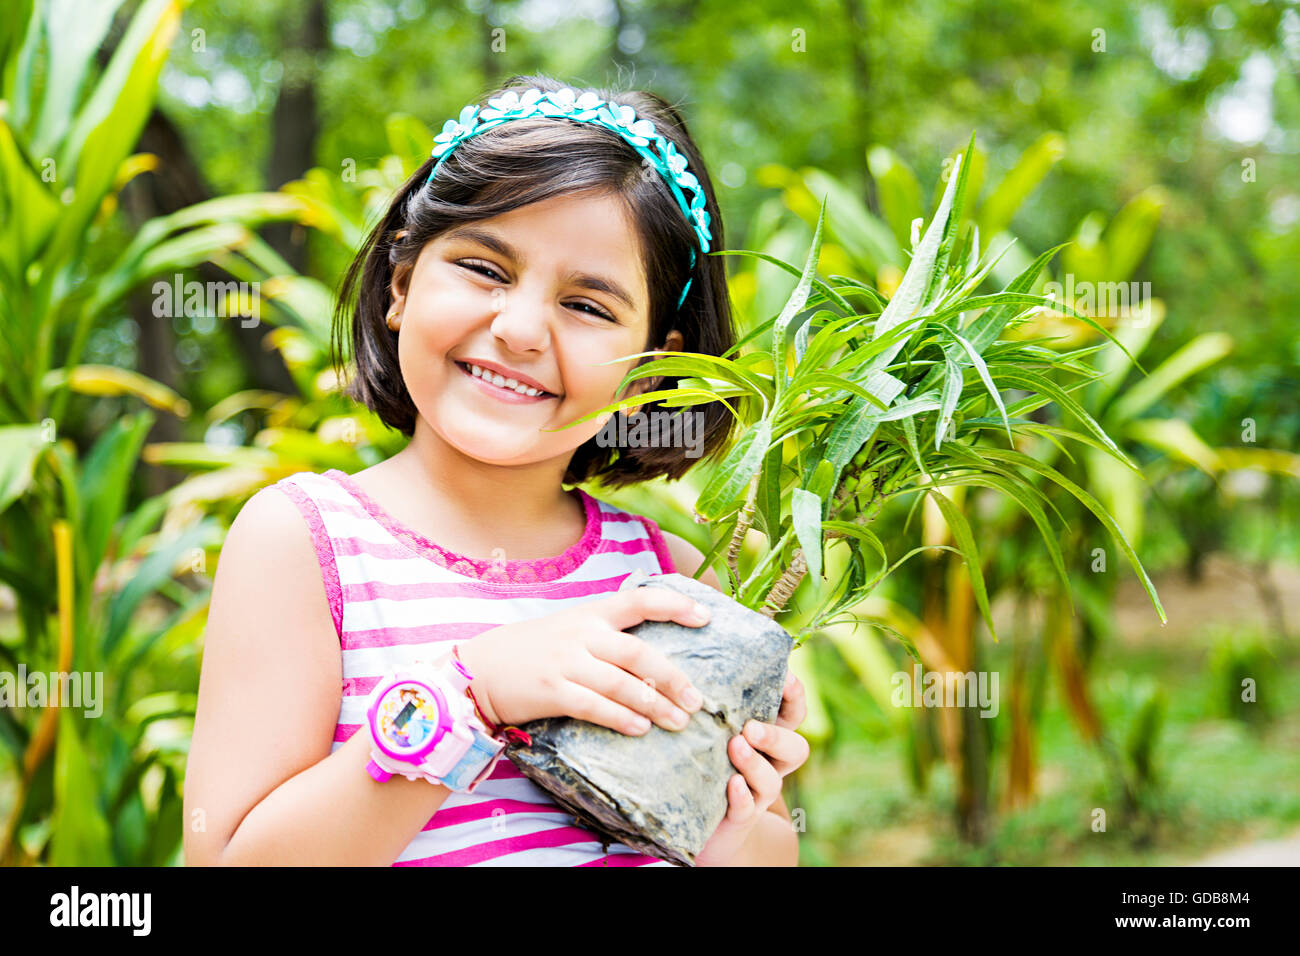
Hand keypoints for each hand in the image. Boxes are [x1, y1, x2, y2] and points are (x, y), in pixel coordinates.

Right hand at [455, 588, 710, 735]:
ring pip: (621, 683)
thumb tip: (653, 656)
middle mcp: (581, 634)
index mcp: (590, 613)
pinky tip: (640, 729)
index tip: (706, 617)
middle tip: (697, 700)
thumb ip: (606, 634)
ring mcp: (565, 662)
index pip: (640, 600)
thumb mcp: (568, 628)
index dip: (675, 605)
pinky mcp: (551, 690)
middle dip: (672, 678)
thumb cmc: (531, 651)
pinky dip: (620, 718)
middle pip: (638, 652)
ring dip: (655, 704)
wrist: (478, 669)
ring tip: (678, 722)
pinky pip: (594, 706)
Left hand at [695, 669, 808, 865]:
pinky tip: (731, 783)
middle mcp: (770, 763)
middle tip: (750, 727)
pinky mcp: (739, 816)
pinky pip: (748, 808)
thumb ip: (713, 692)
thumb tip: (697, 637)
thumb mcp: (711, 720)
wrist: (696, 816)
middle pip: (796, 748)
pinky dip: (742, 795)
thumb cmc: (702, 754)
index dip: (794, 694)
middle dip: (776, 735)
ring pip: (772, 780)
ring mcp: (756, 791)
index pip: (794, 711)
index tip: (784, 676)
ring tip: (735, 747)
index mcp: (767, 733)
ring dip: (755, 763)